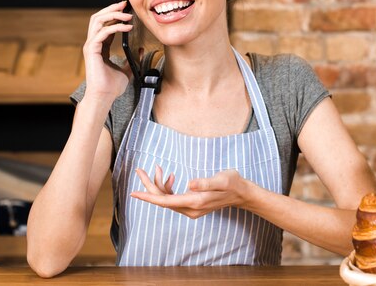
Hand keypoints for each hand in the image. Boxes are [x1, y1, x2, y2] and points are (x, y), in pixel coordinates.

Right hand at [82, 1, 132, 98]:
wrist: (104, 97)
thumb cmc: (112, 86)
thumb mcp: (127, 70)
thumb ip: (132, 59)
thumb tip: (140, 49)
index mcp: (100, 47)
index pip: (105, 25)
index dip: (115, 15)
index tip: (128, 10)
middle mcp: (93, 43)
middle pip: (98, 18)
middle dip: (112, 9)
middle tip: (125, 4)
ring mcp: (91, 46)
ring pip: (97, 21)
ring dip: (113, 14)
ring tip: (127, 14)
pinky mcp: (91, 50)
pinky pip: (102, 32)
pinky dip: (115, 27)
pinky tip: (127, 27)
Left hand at [130, 166, 251, 218]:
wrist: (241, 193)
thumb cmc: (232, 183)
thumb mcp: (221, 179)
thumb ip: (205, 182)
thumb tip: (189, 183)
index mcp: (195, 202)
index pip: (165, 201)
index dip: (148, 197)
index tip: (133, 193)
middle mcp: (190, 209)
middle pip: (163, 200)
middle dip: (150, 185)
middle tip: (139, 170)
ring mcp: (190, 209)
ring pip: (166, 199)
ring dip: (159, 184)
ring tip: (157, 168)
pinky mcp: (191, 205)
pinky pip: (173, 198)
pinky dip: (167, 187)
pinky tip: (169, 176)